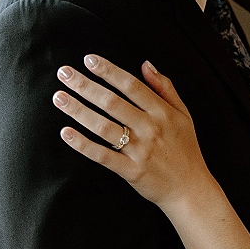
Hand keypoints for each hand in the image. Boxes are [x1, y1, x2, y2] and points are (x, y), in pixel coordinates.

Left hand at [53, 55, 216, 207]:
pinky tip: (66, 133)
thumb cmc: (185, 149)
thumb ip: (165, 87)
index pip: (131, 86)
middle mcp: (150, 129)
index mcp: (163, 112)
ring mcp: (140, 151)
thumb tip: (146, 64)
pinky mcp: (131, 171)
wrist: (190, 188)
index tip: (89, 60)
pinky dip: (83, 145)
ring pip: (104, 127)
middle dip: (85, 86)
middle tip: (64, 73)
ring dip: (78, 111)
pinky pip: (103, 156)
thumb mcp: (183, 114)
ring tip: (59, 98)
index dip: (109, 71)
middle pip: (112, 103)